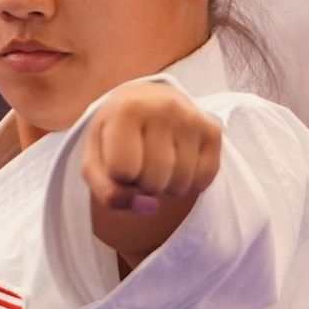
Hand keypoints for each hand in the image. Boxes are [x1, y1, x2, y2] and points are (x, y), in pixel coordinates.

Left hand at [83, 81, 221, 271]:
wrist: (145, 101)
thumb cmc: (115, 137)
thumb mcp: (95, 162)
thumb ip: (110, 193)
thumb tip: (151, 207)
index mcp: (126, 110)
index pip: (122, 172)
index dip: (118, 175)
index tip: (117, 156)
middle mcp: (163, 108)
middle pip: (154, 182)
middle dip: (144, 183)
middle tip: (140, 160)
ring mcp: (192, 119)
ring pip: (180, 184)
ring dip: (167, 185)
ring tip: (159, 161)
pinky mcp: (212, 130)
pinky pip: (204, 180)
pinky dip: (189, 183)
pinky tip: (179, 162)